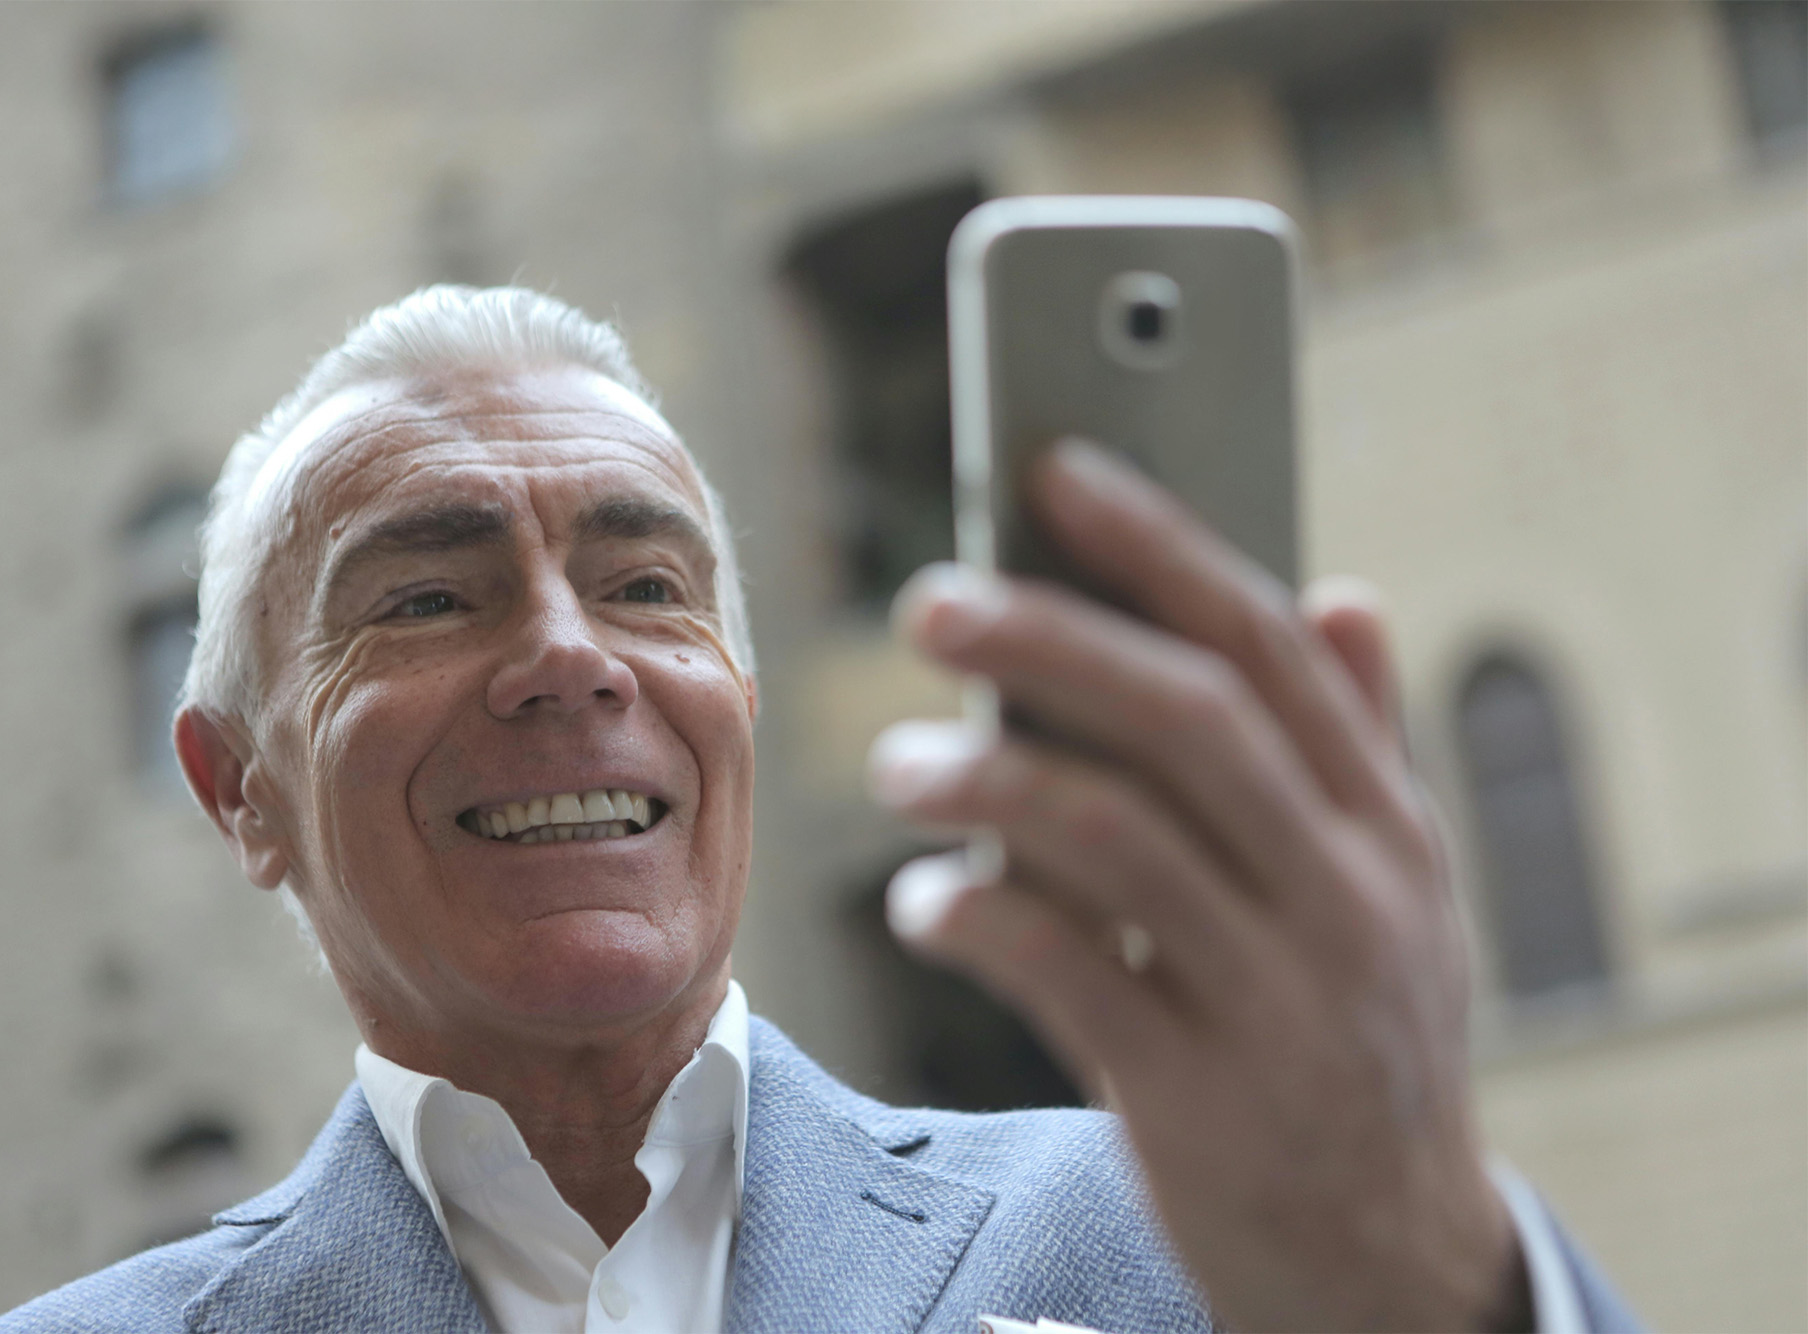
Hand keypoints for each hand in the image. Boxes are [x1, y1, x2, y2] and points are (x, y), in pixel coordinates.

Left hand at [869, 441, 1528, 1331]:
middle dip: (1053, 641)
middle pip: (1188, 722)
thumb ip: (1364, 748)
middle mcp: (1347, 897)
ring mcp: (1279, 1000)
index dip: (1160, 549)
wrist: (1388, 1260)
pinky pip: (1070, 978)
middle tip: (931, 602)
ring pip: (1118, 840)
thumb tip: (1345, 590)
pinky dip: (979, 919)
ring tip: (898, 763)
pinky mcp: (1201, 1099)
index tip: (1058, 474)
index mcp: (1384, 828)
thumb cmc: (1362, 1041)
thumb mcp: (1402, 896)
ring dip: (988, 782)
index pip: (1270, 650)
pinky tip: (922, 898)